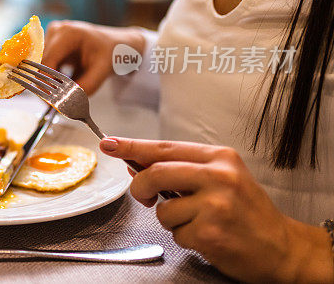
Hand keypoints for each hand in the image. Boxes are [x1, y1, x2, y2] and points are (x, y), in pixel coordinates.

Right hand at [42, 21, 144, 94]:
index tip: (50, 100)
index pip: (47, 61)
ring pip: (40, 65)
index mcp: (68, 34)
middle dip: (48, 84)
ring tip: (65, 90)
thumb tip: (65, 103)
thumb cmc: (111, 53)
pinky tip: (65, 81)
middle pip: (41, 63)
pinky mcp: (51, 42)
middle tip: (57, 102)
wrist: (116, 44)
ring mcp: (52, 35)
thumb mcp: (101, 72)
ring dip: (50, 80)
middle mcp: (56, 31)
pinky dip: (52, 76)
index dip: (46, 82)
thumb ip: (84, 87)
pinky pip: (44, 63)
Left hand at [99, 137, 333, 282]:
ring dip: (170, 220)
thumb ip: (181, 170)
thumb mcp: (221, 180)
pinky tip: (207, 237)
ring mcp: (215, 205)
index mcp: (220, 158)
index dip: (132, 146)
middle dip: (140, 187)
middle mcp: (219, 176)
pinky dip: (184, 238)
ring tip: (197, 222)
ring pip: (162, 209)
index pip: (164, 148)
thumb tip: (136, 164)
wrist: (283, 248)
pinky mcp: (210, 232)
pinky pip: (176, 234)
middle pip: (156, 173)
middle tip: (144, 197)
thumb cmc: (247, 213)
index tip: (108, 144)